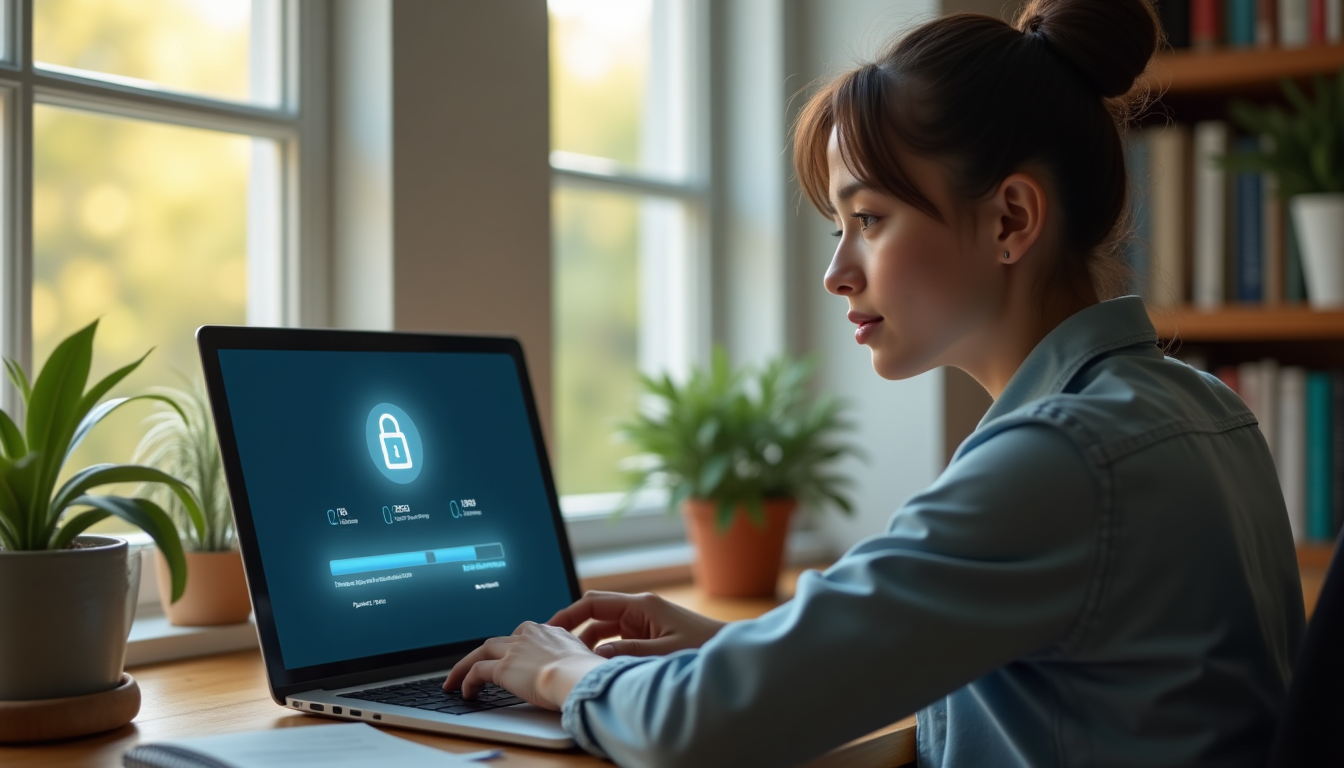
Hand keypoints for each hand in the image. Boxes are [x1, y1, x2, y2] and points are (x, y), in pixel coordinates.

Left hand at [442, 621, 605, 709]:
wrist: (578, 677)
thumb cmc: (587, 674)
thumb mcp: (584, 658)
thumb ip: (575, 658)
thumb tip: (578, 667)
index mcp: (550, 630)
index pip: (523, 635)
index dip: (513, 647)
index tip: (509, 657)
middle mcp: (529, 634)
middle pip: (499, 640)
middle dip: (486, 653)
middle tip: (474, 665)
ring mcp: (514, 649)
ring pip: (482, 651)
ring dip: (466, 665)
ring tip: (456, 680)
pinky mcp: (503, 667)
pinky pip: (477, 671)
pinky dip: (467, 680)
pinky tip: (465, 692)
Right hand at [548, 591, 725, 657]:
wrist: (728, 651)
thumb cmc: (704, 647)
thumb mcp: (665, 652)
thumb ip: (631, 652)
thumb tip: (599, 653)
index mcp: (642, 605)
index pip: (594, 603)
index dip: (569, 614)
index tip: (550, 629)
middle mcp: (640, 609)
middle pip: (596, 613)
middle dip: (574, 627)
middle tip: (554, 647)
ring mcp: (643, 621)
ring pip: (605, 627)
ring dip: (589, 642)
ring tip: (573, 661)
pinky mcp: (648, 633)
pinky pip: (618, 638)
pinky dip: (604, 649)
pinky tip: (597, 665)